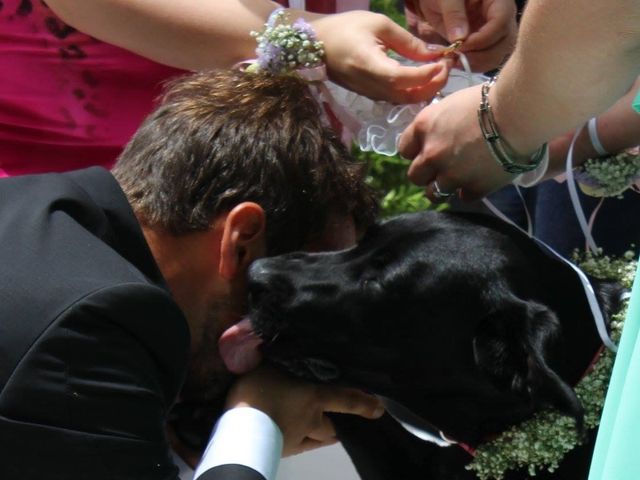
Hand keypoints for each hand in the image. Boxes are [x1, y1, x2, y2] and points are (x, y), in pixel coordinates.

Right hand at [225, 365, 383, 455]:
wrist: (238, 432)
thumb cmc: (253, 392)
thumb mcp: (263, 364)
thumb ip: (274, 354)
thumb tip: (275, 334)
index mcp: (312, 396)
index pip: (346, 399)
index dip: (364, 404)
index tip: (379, 408)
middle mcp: (311, 419)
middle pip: (333, 426)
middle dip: (340, 423)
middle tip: (341, 417)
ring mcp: (298, 439)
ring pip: (320, 439)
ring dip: (325, 434)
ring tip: (325, 428)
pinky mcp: (284, 451)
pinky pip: (302, 447)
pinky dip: (305, 442)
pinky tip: (299, 437)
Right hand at [311, 11, 450, 103]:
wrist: (316, 45)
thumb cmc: (346, 28)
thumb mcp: (379, 25)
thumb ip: (407, 42)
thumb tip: (433, 54)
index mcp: (371, 66)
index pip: (405, 78)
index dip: (428, 74)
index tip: (445, 60)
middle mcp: (371, 86)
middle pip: (409, 96)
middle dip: (434, 85)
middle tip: (448, 66)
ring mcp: (370, 94)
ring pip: (405, 101)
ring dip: (426, 89)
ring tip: (440, 70)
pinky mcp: (371, 95)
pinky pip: (397, 98)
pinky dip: (414, 91)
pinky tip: (424, 77)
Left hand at [398, 84, 513, 200]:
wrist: (520, 115)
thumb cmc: (491, 99)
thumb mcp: (454, 103)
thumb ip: (439, 122)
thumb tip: (438, 130)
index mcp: (424, 127)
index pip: (404, 149)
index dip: (416, 151)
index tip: (426, 149)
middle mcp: (431, 153)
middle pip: (414, 175)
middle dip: (426, 172)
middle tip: (442, 166)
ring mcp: (451, 174)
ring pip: (434, 193)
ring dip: (443, 186)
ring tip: (458, 178)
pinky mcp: (473, 188)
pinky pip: (464, 197)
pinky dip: (470, 190)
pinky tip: (480, 178)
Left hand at [406, 0, 516, 71]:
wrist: (438, 1)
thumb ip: (453, 14)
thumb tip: (460, 39)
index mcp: (498, 0)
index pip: (501, 21)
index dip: (483, 38)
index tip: (461, 46)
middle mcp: (502, 17)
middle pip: (505, 42)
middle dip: (481, 55)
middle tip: (457, 58)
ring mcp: (495, 33)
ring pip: (498, 55)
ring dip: (477, 64)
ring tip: (455, 62)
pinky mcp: (485, 45)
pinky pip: (486, 60)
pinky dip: (472, 65)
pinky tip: (456, 63)